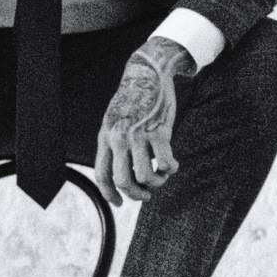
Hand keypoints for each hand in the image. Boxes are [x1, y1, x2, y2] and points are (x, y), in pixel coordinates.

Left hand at [94, 36, 195, 206]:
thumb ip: (114, 144)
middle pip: (123, 181)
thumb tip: (124, 174)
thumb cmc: (133, 100)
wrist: (147, 73)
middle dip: (136, 194)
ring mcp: (139, 135)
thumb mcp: (114, 121)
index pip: (102, 175)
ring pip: (146, 176)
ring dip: (157, 182)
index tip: (120, 203)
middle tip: (146, 195)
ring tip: (162, 175)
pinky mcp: (159, 131)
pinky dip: (171, 169)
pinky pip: (166, 163)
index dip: (110, 194)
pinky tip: (174, 165)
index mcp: (105, 137)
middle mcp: (119, 138)